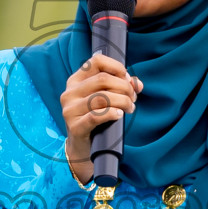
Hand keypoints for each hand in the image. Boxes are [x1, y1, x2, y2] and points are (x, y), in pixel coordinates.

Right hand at [62, 52, 141, 184]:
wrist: (82, 147)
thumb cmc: (94, 118)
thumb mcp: (105, 99)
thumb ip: (120, 87)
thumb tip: (137, 84)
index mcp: (75, 81)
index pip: (96, 61)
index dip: (117, 67)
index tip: (127, 79)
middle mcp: (69, 93)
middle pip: (103, 79)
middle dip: (124, 87)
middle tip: (132, 98)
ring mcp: (70, 110)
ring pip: (102, 97)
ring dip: (122, 101)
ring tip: (130, 108)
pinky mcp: (75, 126)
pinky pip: (96, 116)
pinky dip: (112, 113)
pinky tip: (119, 115)